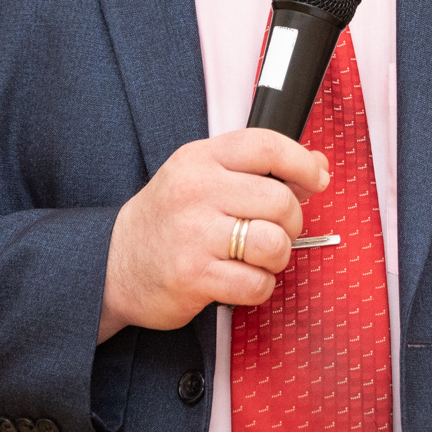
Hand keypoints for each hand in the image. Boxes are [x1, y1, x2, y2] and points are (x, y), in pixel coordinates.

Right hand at [98, 128, 329, 340]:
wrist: (113, 264)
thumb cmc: (168, 220)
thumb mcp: (203, 176)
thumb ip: (258, 167)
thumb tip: (318, 163)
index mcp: (200, 160)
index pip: (265, 145)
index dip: (301, 162)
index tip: (316, 179)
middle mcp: (196, 192)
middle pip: (279, 200)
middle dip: (290, 222)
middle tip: (274, 230)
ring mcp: (193, 235)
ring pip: (273, 243)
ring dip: (277, 257)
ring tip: (257, 257)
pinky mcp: (194, 276)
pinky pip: (256, 283)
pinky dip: (259, 286)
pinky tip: (240, 279)